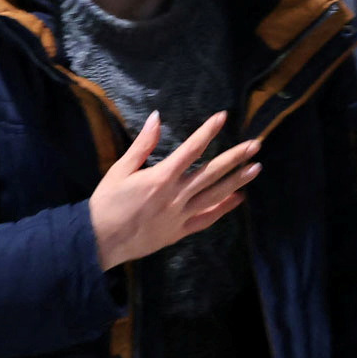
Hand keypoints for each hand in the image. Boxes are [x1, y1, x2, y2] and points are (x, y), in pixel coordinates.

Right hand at [89, 112, 261, 268]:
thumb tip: (157, 117)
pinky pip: (207, 219)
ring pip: (215, 195)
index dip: (208, 131)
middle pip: (212, 172)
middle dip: (235, 157)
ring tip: (256, 168)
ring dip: (237, 181)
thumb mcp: (120, 169)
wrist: (100, 240)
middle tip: (255, 145)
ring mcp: (180, 215)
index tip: (223, 117)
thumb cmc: (107, 202)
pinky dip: (224, 209)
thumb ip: (142, 144)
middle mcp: (175, 195)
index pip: (191, 149)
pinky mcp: (180, 231)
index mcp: (160, 177)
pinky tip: (238, 198)